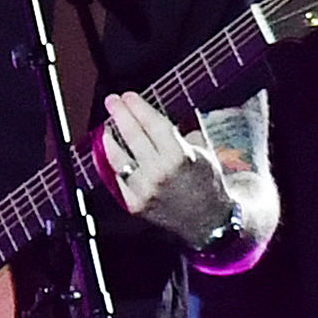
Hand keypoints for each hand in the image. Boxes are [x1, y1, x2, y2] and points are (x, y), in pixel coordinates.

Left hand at [94, 88, 228, 247]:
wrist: (209, 220)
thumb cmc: (207, 182)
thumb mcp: (203, 152)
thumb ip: (182, 133)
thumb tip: (160, 117)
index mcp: (180, 156)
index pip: (152, 124)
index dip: (138, 107)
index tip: (128, 96)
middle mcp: (160, 172)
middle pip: (133, 136)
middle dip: (120, 114)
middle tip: (112, 101)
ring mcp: (146, 190)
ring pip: (119, 158)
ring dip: (110, 139)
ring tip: (107, 127)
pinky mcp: (136, 204)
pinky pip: (119, 178)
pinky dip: (114, 163)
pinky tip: (111, 153)